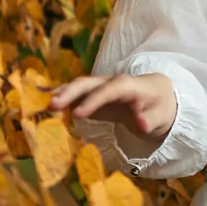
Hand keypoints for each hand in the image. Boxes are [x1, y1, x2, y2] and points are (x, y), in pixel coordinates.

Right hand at [50, 73, 177, 140]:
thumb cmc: (160, 106)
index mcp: (131, 85)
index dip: (94, 99)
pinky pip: (79, 95)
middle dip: (71, 92)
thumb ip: (150, 120)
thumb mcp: (161, 117)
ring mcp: (103, 87)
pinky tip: (48, 104)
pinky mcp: (96, 96)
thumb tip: (139, 123)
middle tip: (53, 105)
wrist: (159, 96)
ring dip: (64, 93)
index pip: (112, 88)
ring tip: (45, 104)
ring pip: (81, 86)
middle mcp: (113, 82)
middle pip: (91, 83)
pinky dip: (64, 97)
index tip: (78, 114)